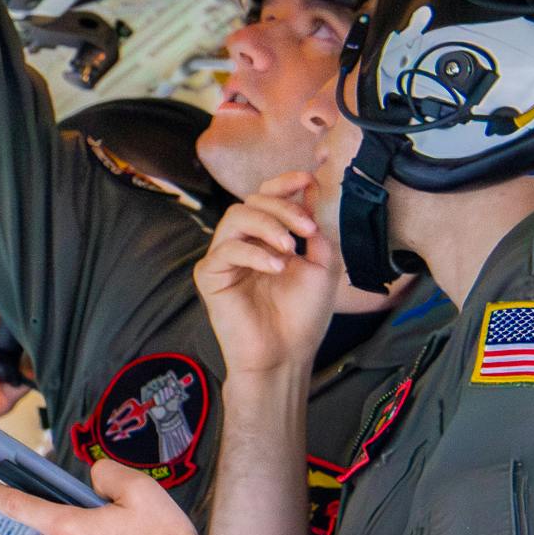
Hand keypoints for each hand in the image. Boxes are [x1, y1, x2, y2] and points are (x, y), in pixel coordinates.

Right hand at [193, 172, 339, 379]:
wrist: (286, 355)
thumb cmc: (303, 317)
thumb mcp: (322, 265)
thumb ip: (315, 229)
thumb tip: (311, 191)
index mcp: (268, 238)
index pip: (267, 198)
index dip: (284, 183)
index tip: (307, 179)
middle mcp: (244, 243)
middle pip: (251, 201)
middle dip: (283, 208)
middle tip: (306, 229)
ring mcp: (225, 258)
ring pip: (235, 217)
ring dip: (267, 225)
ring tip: (290, 248)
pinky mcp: (211, 276)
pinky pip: (225, 249)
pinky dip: (254, 253)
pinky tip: (275, 267)